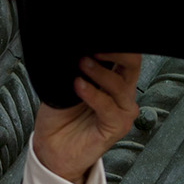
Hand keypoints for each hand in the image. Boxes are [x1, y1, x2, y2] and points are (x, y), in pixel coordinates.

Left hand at [31, 52, 141, 183]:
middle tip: (95, 45)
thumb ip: (74, 67)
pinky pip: (108, 107)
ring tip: (81, 64)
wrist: (52, 149)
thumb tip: (73, 47)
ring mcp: (121, 111)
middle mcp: (122, 94)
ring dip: (99, 72)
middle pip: (132, 64)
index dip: (116, 42)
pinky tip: (79, 86)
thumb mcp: (64, 84)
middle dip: (116, 51)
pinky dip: (93, 94)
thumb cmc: (59, 118)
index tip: (98, 33)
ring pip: (120, 85)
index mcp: (113, 80)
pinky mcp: (116, 127)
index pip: (125, 54)